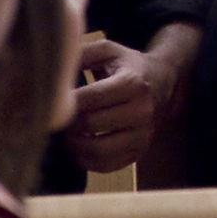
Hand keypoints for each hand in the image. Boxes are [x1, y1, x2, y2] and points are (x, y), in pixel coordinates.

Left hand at [63, 38, 171, 172]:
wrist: (163, 83)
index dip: (65, 102)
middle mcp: (142, 110)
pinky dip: (86, 160)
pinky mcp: (139, 152)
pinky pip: (105, 165)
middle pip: (90, 124)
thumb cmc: (128, 67)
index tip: (54, 101)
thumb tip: (52, 66)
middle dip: (68, 123)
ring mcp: (143, 134)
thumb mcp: (108, 51)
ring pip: (97, 150)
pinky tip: (80, 146)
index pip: (88, 100)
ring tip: (68, 133)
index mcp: (132, 83)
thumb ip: (81, 53)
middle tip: (59, 118)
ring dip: (74, 144)